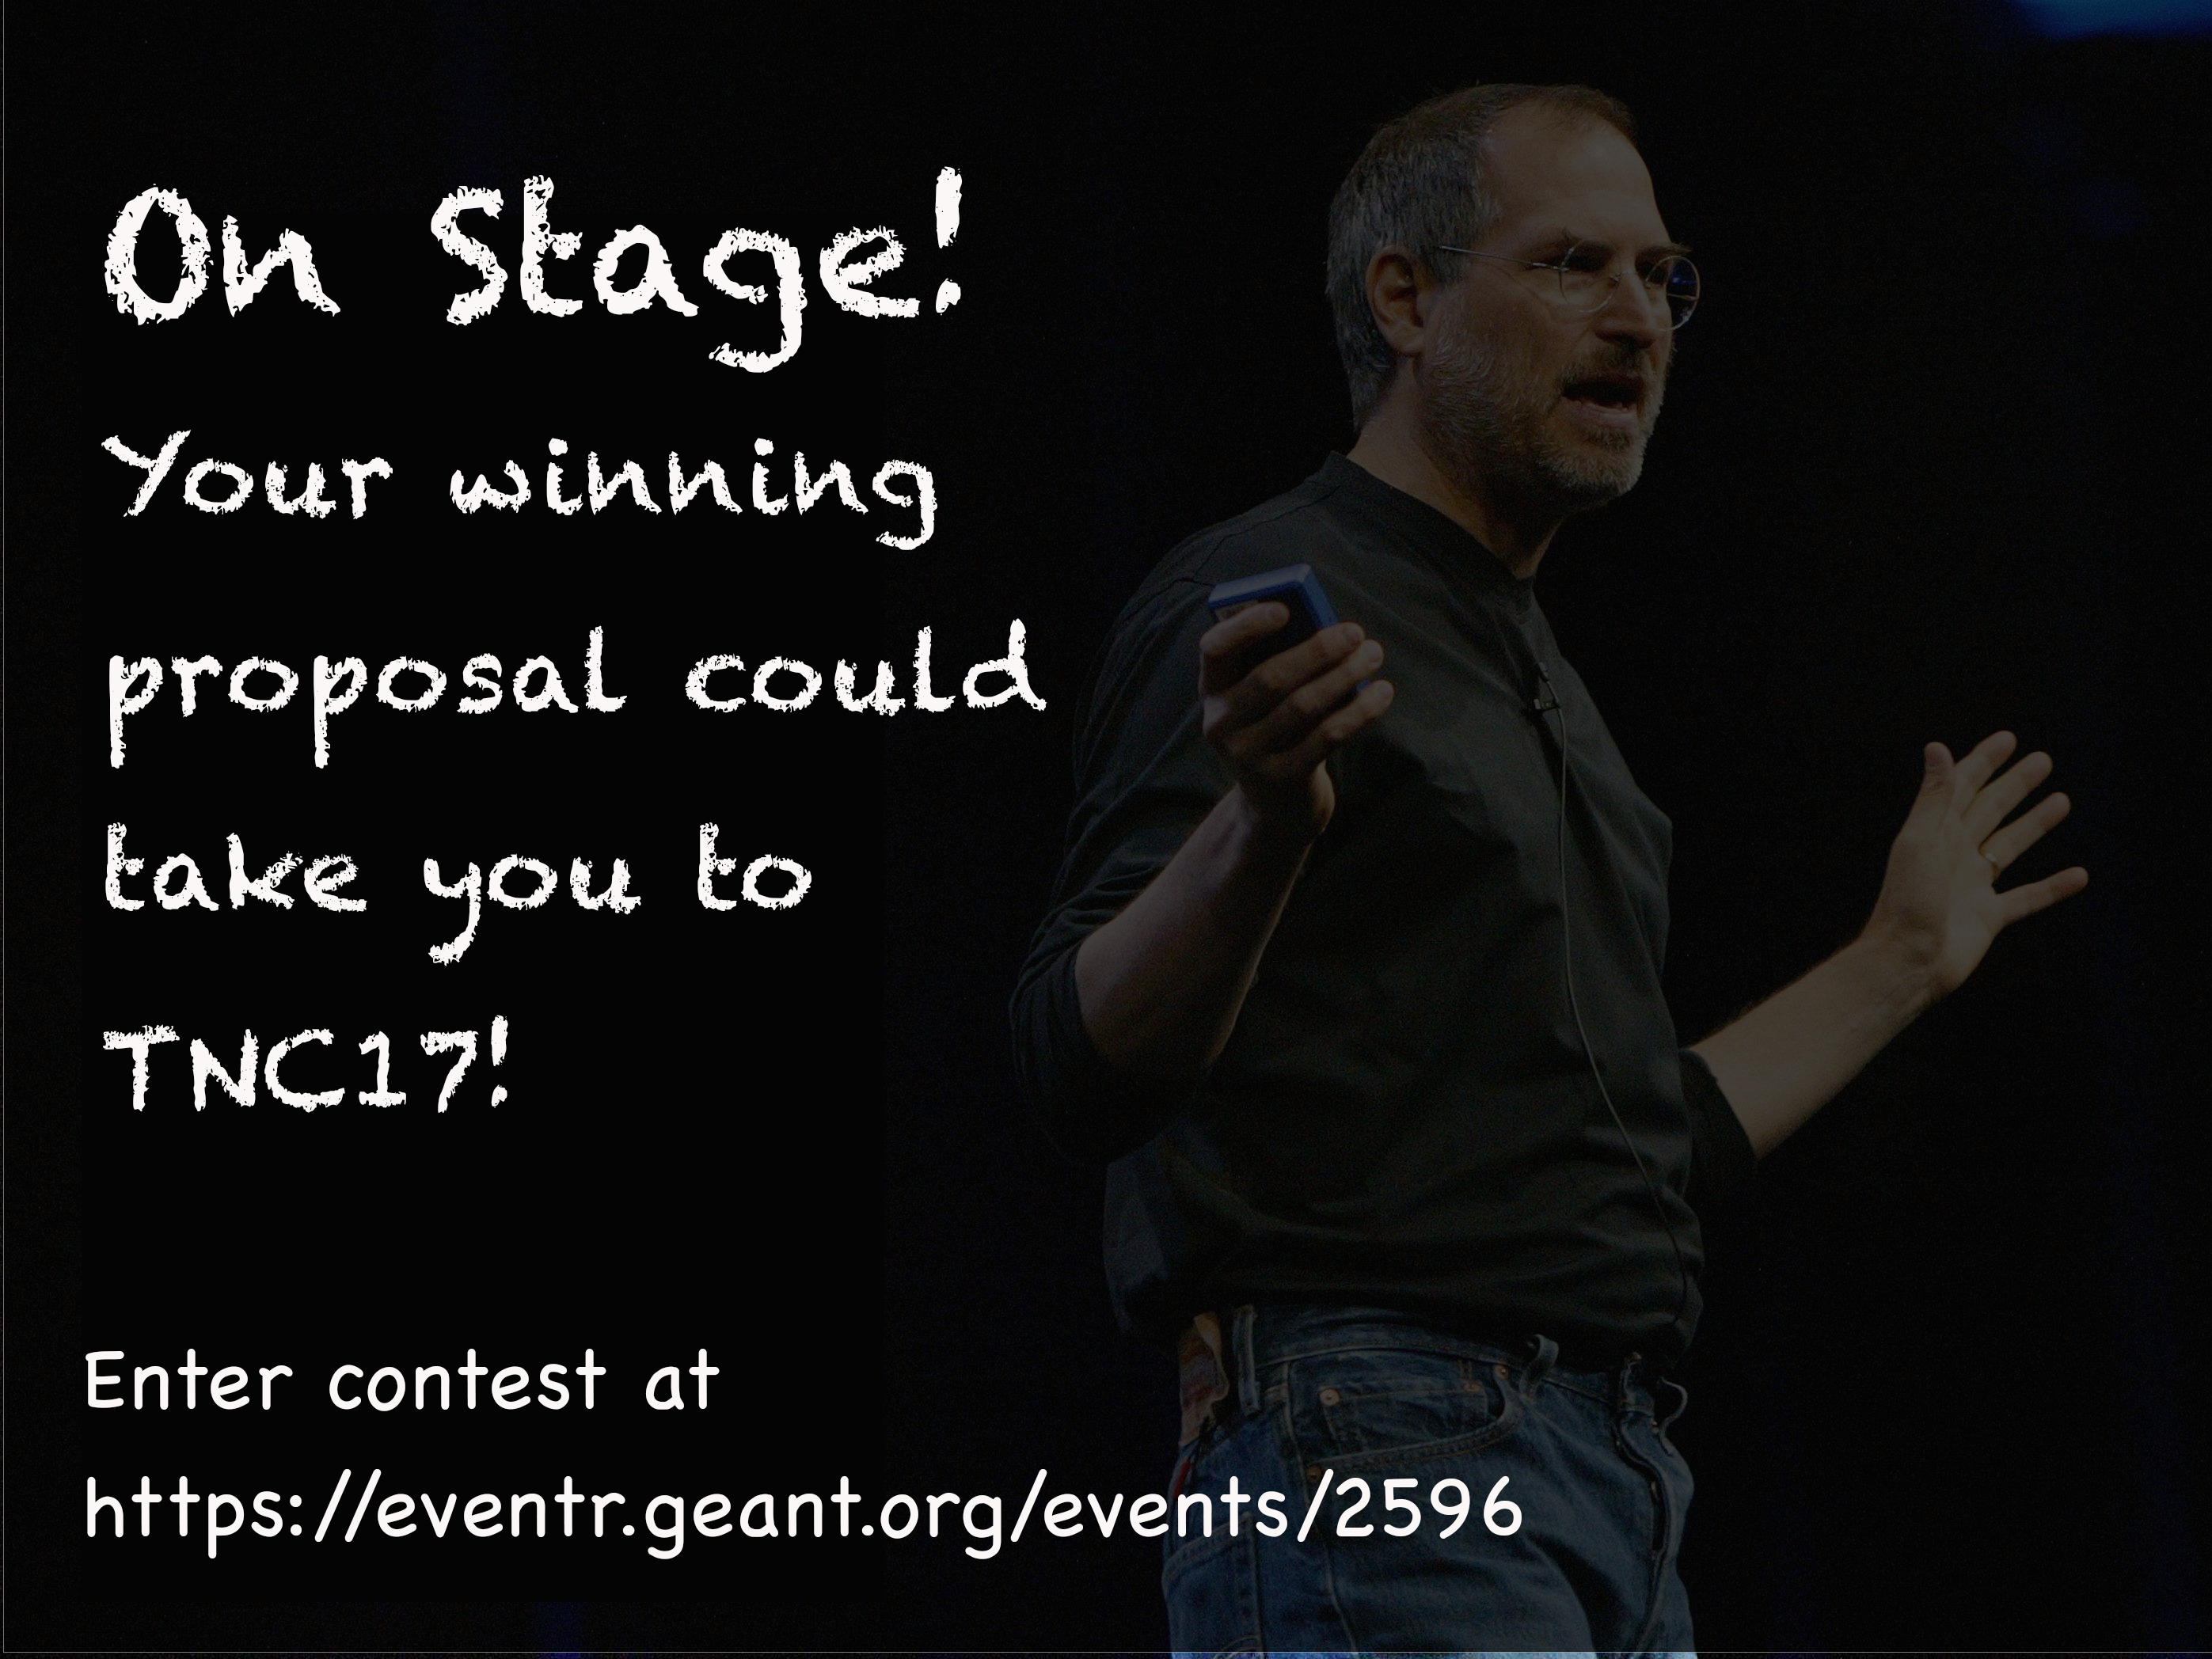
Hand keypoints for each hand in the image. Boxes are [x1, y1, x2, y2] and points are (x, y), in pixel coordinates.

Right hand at [1198, 603, 1394, 839]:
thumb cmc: (1278, 728)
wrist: (1275, 803)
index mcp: (1213, 690)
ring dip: (1344, 676)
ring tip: (1373, 654)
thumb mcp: (1266, 698)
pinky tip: (1382, 692)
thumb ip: (1283, 662)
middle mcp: (1221, 723)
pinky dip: (1359, 711)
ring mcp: (1248, 755)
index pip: (1215, 649)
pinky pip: (1326, 737)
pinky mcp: (1281, 778)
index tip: (1285, 609)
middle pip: (1270, 679)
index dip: (1246, 626)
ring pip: (1302, 707)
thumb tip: (1329, 628)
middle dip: (1318, 651)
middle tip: (1356, 632)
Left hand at [1863, 731, 2087, 1003]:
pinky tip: (2079, 875)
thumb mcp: (1920, 841)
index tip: (2008, 740)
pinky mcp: (1988, 917)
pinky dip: (2053, 887)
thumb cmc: (1906, 901)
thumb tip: (1937, 747)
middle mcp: (1954, 855)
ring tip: (2061, 801)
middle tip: (2042, 761)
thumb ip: (1934, 797)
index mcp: (1935, 833)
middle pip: (1990, 810)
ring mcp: (1972, 885)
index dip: (1983, 763)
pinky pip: (2027, 897)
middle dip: (2014, 785)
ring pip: (2009, 847)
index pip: (1962, 788)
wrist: (1907, 959)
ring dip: (2034, 824)